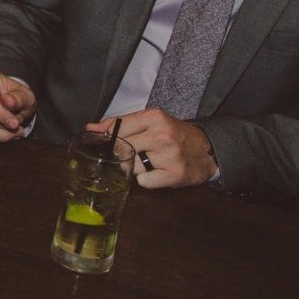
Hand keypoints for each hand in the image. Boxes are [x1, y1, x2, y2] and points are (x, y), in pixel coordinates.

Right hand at [0, 65, 34, 141]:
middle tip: (18, 129)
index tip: (15, 124)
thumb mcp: (24, 95)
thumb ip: (19, 98)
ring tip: (13, 134)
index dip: (0, 113)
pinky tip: (2, 135)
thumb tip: (8, 102)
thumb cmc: (15, 96)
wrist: (6, 101)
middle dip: (2, 127)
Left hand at [86, 108, 214, 187]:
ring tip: (148, 161)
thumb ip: (121, 123)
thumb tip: (91, 128)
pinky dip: (146, 179)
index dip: (109, 137)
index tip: (109, 142)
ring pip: (131, 166)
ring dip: (134, 167)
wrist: (206, 150)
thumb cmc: (173, 134)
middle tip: (132, 153)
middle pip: (122, 148)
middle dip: (121, 153)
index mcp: (154, 117)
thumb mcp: (150, 121)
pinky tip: (156, 172)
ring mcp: (169, 155)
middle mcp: (162, 135)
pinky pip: (144, 181)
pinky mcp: (175, 174)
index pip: (118, 127)